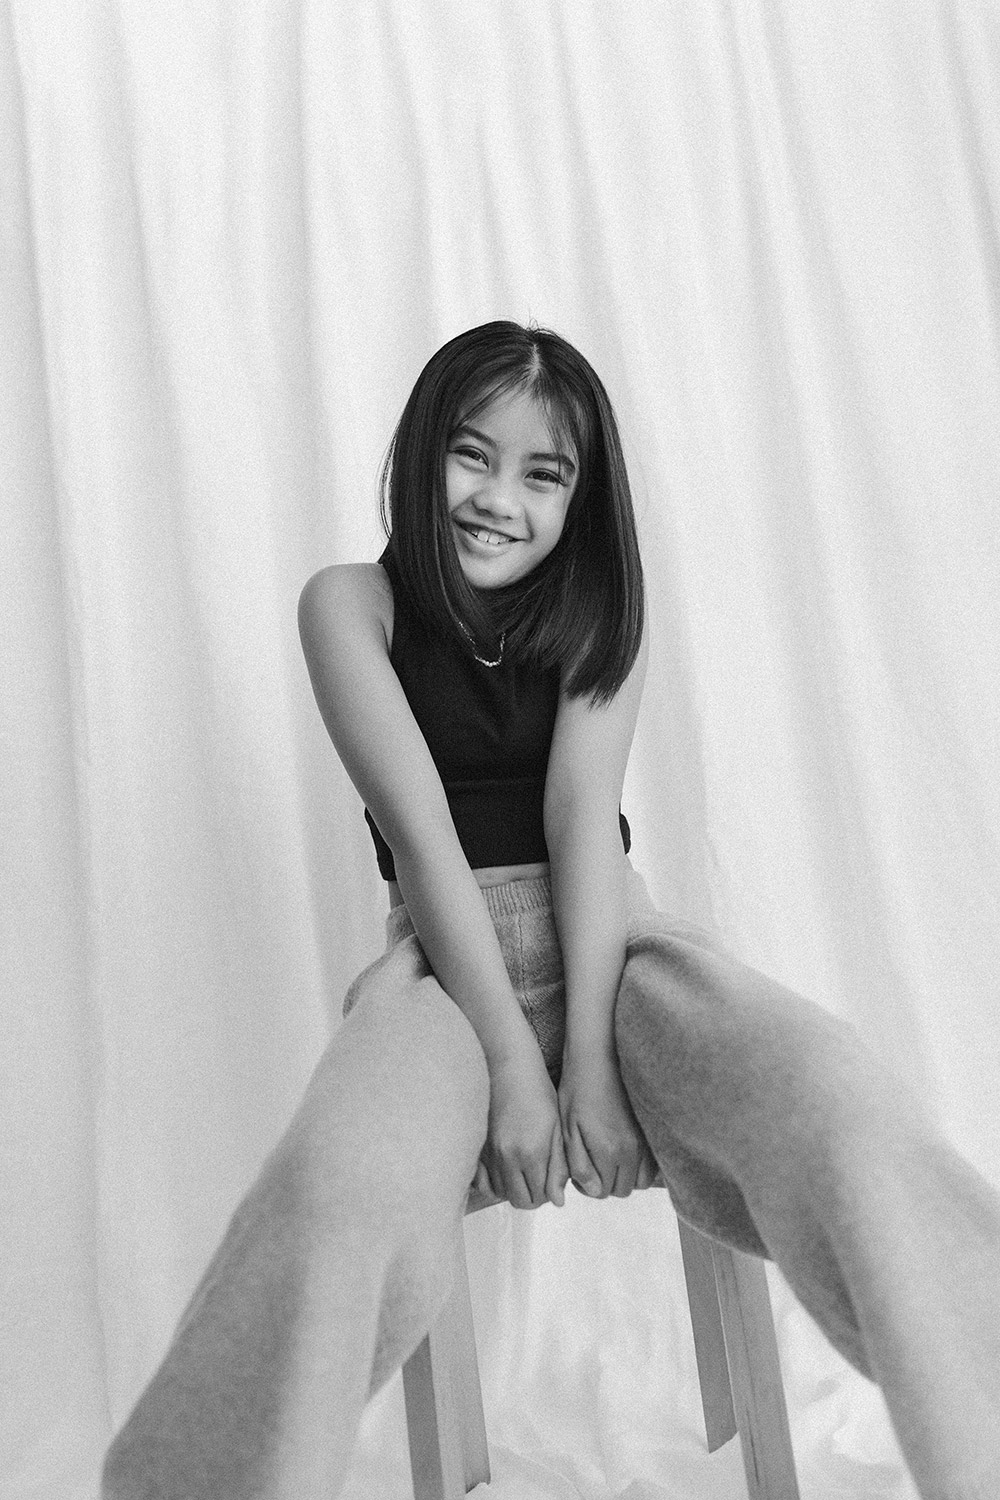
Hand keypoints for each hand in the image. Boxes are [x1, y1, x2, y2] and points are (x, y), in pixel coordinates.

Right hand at [471, 1051, 568, 1209]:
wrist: (508, 1068)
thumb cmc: (538, 1093)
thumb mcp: (556, 1128)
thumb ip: (558, 1167)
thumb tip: (558, 1201)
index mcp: (532, 1152)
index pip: (541, 1197)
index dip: (549, 1193)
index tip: (551, 1180)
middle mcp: (507, 1157)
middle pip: (520, 1200)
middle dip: (533, 1196)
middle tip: (539, 1178)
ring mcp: (488, 1153)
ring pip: (501, 1193)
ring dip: (514, 1188)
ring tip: (523, 1169)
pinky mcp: (476, 1147)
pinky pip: (482, 1181)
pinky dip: (493, 1182)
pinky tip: (504, 1169)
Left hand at [558, 1053, 658, 1198]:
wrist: (600, 1057)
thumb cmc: (578, 1090)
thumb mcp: (569, 1129)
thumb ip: (579, 1165)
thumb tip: (592, 1190)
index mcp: (609, 1152)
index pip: (603, 1191)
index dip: (589, 1186)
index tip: (581, 1169)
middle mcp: (633, 1150)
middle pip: (624, 1189)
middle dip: (608, 1182)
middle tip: (594, 1163)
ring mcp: (648, 1140)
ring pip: (643, 1179)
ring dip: (627, 1175)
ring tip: (610, 1157)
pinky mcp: (654, 1130)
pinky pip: (654, 1162)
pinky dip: (641, 1164)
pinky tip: (625, 1147)